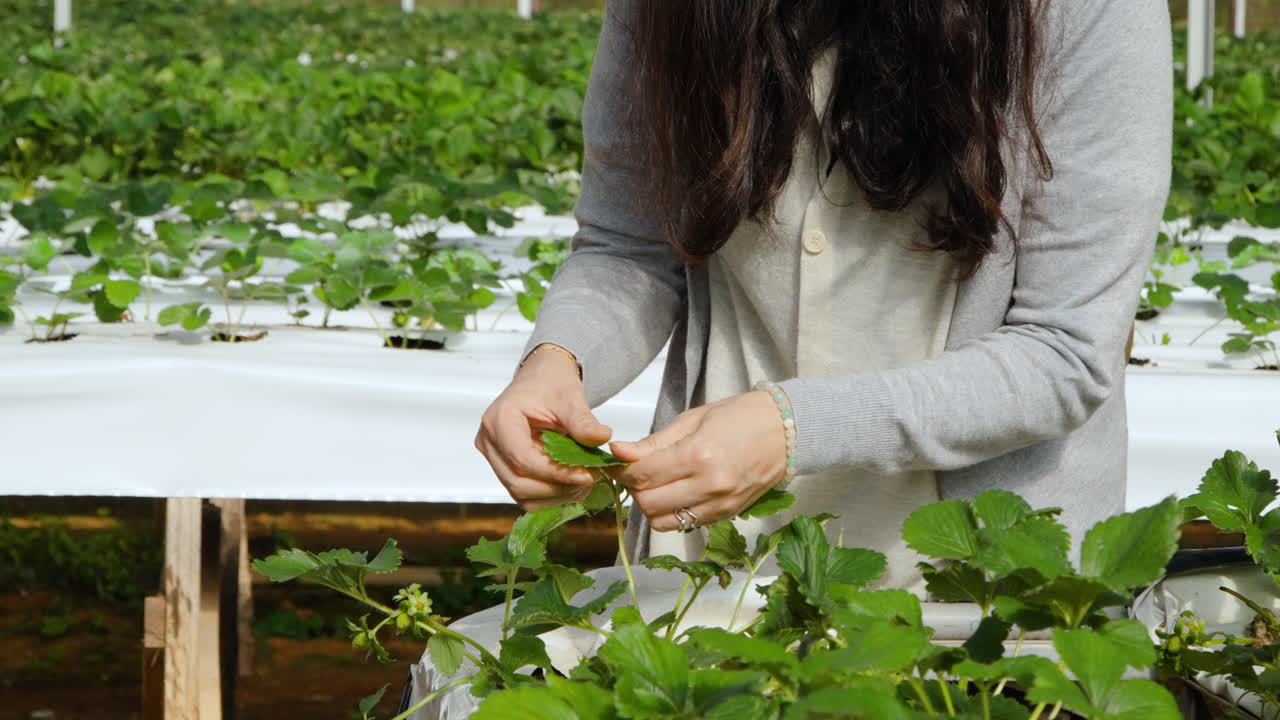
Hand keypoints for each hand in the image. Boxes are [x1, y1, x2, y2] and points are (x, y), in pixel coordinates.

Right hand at [475, 345, 611, 510]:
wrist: (542, 380)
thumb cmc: (551, 384)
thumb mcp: (570, 398)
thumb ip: (583, 422)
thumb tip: (602, 438)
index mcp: (500, 419)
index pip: (523, 459)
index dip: (555, 473)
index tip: (586, 475)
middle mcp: (489, 441)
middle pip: (518, 482)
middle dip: (555, 487)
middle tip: (588, 480)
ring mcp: (493, 456)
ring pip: (519, 493)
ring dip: (553, 496)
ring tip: (582, 484)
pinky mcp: (503, 467)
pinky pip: (524, 493)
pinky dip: (548, 496)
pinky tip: (570, 486)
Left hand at [610, 391, 786, 531]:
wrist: (787, 430)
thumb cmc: (741, 417)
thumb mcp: (692, 420)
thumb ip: (654, 442)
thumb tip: (619, 453)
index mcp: (698, 455)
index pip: (642, 475)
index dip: (622, 470)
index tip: (617, 462)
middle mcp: (709, 485)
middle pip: (648, 502)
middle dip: (635, 488)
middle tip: (637, 472)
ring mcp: (720, 504)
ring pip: (663, 522)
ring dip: (652, 505)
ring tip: (657, 484)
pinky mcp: (728, 515)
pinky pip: (686, 524)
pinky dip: (673, 512)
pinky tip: (678, 492)